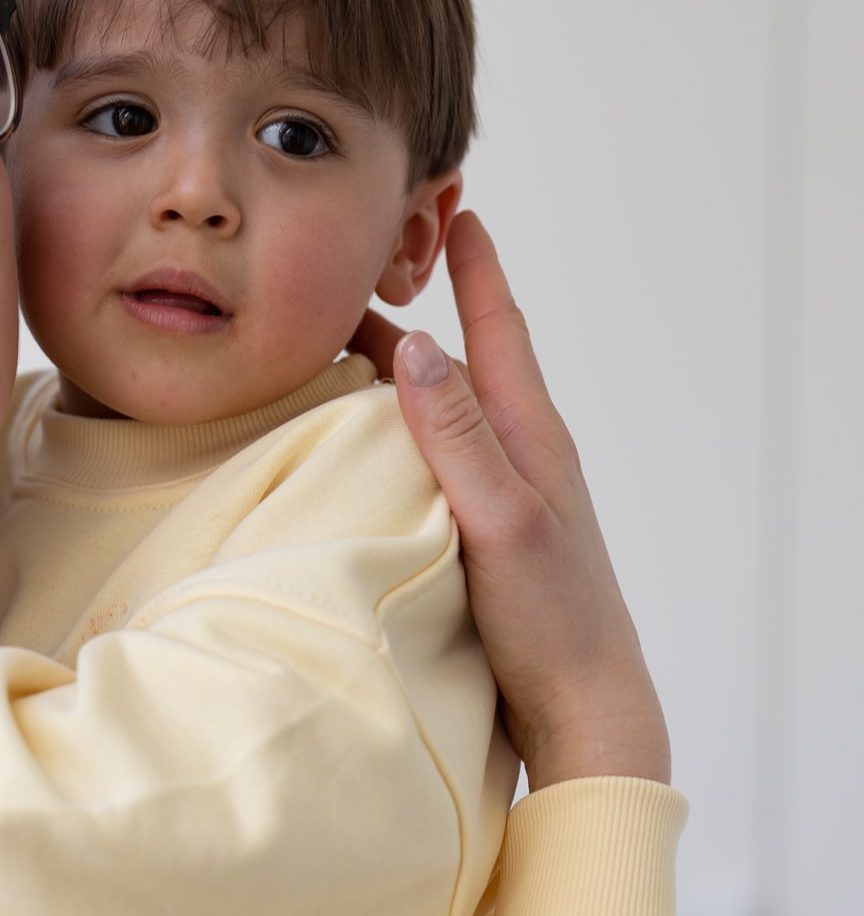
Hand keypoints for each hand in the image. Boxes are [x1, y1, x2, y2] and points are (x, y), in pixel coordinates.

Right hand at [351, 213, 669, 791]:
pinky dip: (393, 443)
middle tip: (350, 283)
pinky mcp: (480, 540)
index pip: (498, 329)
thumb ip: (457, 435)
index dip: (474, 268)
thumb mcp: (501, 517)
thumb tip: (414, 343)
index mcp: (529, 436)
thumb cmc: (551, 618)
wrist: (581, 707)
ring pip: (440, 419)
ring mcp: (499, 499)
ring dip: (395, 384)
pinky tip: (360, 459)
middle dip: (410, 319)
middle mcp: (516, 457)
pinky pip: (431, 467)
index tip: (455, 208)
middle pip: (458, 367)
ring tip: (335, 360)